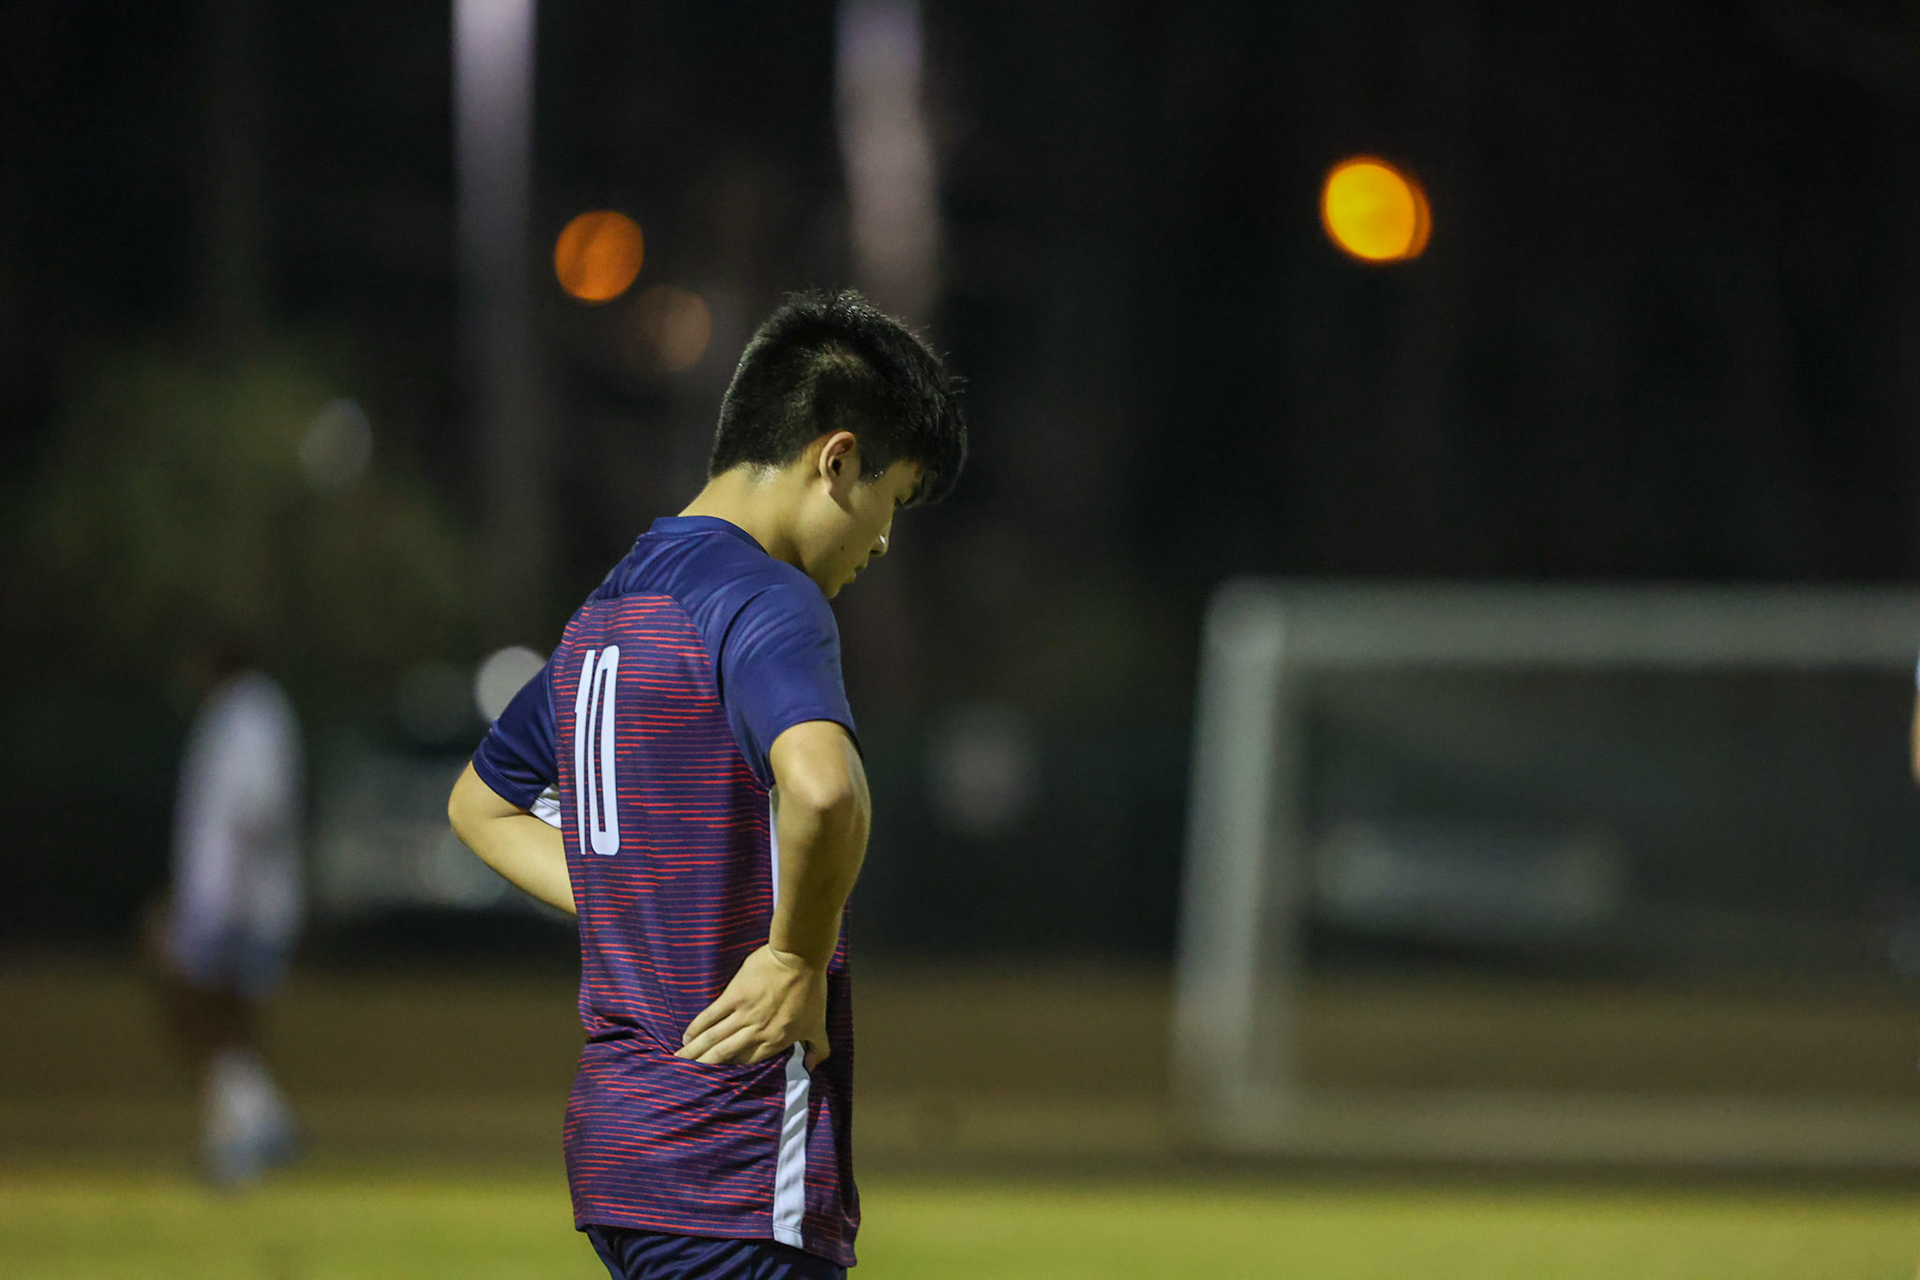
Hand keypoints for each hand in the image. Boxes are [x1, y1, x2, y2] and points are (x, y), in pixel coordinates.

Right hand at [676, 945, 829, 1069]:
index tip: (716, 1079)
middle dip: (705, 1067)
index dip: (731, 1072)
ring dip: (695, 1051)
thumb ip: (819, 1048)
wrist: (800, 957)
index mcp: (775, 1041)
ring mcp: (743, 1014)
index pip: (748, 1062)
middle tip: (688, 1078)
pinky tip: (686, 1037)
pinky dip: (697, 1027)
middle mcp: (756, 1032)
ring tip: (680, 1061)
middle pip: (725, 1054)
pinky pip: (710, 1016)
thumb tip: (813, 1067)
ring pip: (714, 1038)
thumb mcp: (820, 1024)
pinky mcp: (733, 996)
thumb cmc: (811, 989)